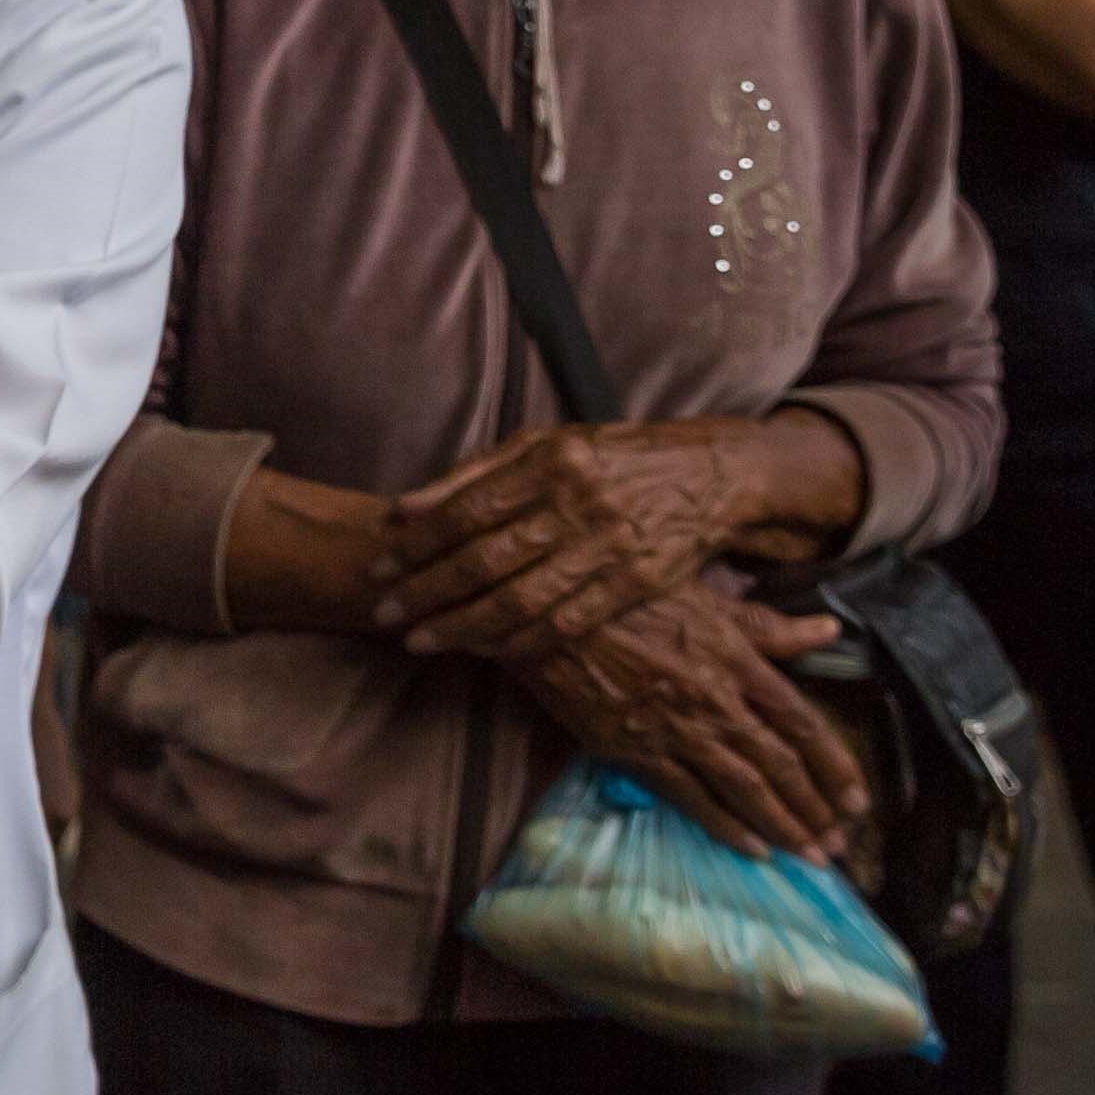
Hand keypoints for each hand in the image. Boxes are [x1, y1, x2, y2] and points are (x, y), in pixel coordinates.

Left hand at [370, 417, 847, 658]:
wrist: (714, 475)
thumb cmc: (613, 456)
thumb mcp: (546, 444)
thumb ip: (474, 474)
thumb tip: (405, 507)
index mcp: (552, 461)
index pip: (468, 510)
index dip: (419, 543)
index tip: (380, 566)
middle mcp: (579, 504)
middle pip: (488, 559)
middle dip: (428, 592)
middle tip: (384, 614)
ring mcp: (611, 547)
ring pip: (523, 599)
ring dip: (464, 625)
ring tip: (419, 640)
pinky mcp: (638, 583)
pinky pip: (569, 621)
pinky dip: (522, 640)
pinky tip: (484, 650)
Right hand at [505, 592, 866, 858]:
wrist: (547, 615)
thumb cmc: (627, 597)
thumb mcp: (705, 597)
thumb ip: (768, 625)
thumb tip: (830, 631)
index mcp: (736, 660)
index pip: (802, 723)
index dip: (836, 765)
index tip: (859, 799)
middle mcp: (714, 701)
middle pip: (779, 764)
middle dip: (815, 808)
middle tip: (840, 844)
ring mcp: (674, 730)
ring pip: (742, 788)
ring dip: (781, 826)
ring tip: (810, 857)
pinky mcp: (634, 750)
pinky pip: (690, 797)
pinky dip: (724, 825)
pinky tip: (752, 849)